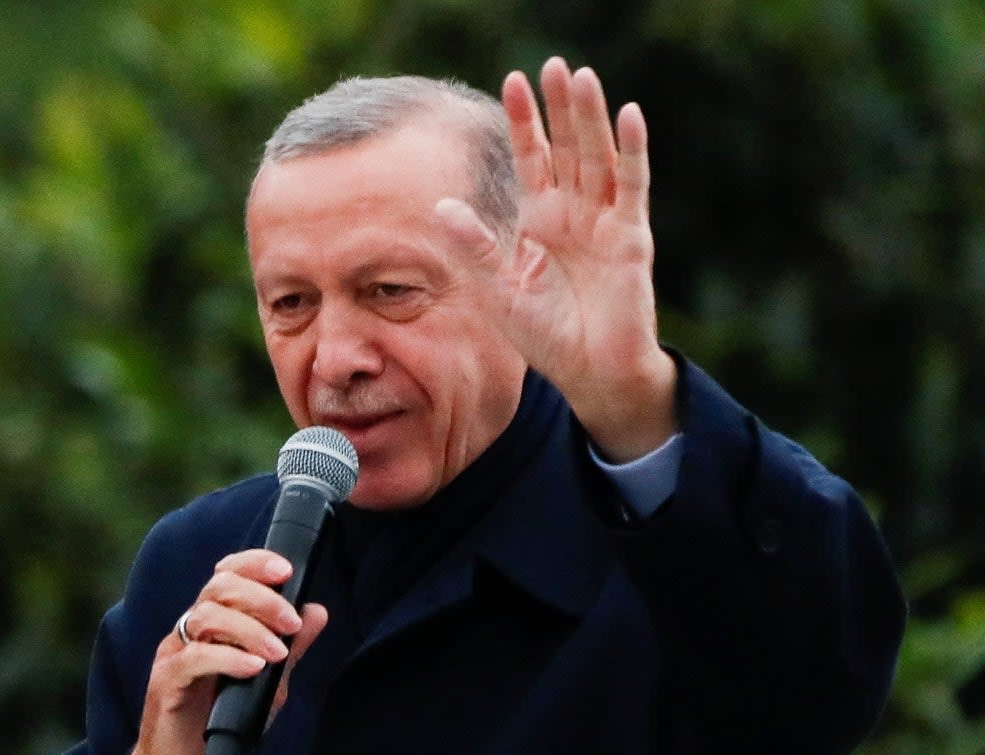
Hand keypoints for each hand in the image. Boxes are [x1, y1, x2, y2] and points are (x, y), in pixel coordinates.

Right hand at [123, 549, 327, 754]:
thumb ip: (292, 648)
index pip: (228, 574)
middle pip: (219, 587)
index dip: (254, 563)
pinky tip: (254, 668)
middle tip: (291, 623)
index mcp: (214, 620)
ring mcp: (175, 652)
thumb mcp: (269, 681)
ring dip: (250, 629)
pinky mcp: (166, 682)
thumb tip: (317, 611)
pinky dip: (228, 658)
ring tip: (278, 652)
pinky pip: (194, 658)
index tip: (287, 570)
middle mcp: (191, 629)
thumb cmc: (223, 718)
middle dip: (261, 598)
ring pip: (207, 617)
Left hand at [437, 57, 676, 460]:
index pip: (532, 158)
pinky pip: (631, 187)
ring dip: (592, 119)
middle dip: (560, 108)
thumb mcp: (498, 293)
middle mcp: (574, 213)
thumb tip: (440, 206)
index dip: (525, 122)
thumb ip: (475, 249)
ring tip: (582, 77)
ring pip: (599, 157)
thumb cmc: (544, 338)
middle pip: (568, 147)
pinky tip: (627, 114)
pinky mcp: (631, 238)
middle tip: (553, 64)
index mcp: (540, 220)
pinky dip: (631, 151)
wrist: (589, 373)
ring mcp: (605, 222)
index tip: (512, 81)